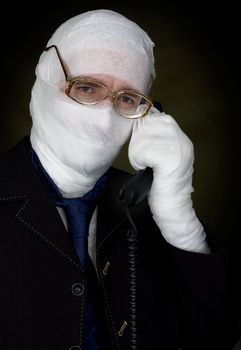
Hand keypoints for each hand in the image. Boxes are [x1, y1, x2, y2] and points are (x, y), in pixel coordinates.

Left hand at [128, 108, 209, 252]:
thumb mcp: (160, 155)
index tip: (140, 146)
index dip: (141, 129)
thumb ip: (153, 137)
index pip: (154, 115)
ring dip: (136, 154)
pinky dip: (138, 161)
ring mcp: (178, 148)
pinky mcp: (171, 159)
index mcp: (179, 136)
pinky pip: (143, 150)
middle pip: (146, 124)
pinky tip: (145, 169)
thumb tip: (136, 118)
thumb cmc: (160, 183)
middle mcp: (181, 138)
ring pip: (142, 138)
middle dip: (137, 143)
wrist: (172, 208)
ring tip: (145, 165)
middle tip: (143, 160)